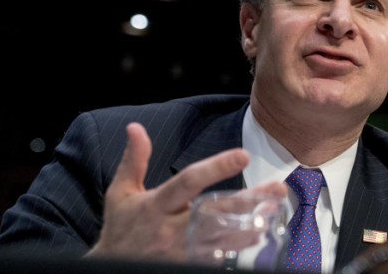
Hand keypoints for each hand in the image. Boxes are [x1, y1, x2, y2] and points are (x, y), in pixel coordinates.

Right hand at [85, 122, 286, 262]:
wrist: (111, 268)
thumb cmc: (121, 227)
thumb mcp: (121, 192)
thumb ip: (134, 160)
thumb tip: (135, 128)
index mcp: (155, 205)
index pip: (188, 182)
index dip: (216, 168)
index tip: (242, 155)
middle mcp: (170, 229)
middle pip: (214, 212)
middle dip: (247, 200)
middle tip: (276, 187)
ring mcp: (181, 250)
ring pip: (222, 237)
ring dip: (251, 224)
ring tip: (274, 208)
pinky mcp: (188, 264)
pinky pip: (218, 256)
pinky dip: (238, 246)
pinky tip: (258, 233)